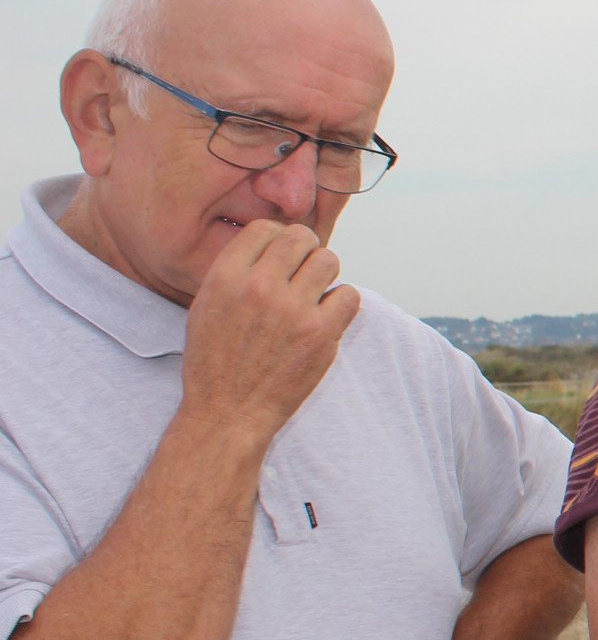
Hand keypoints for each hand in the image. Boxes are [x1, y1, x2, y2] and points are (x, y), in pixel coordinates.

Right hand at [177, 221, 360, 439]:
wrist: (228, 411)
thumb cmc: (216, 361)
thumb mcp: (206, 306)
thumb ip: (236, 272)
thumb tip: (272, 243)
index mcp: (225, 276)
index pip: (265, 228)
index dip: (278, 239)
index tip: (282, 258)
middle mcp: (259, 286)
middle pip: (301, 238)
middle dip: (306, 250)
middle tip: (303, 273)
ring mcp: (292, 309)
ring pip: (329, 260)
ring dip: (325, 274)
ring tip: (313, 295)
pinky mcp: (321, 333)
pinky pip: (349, 294)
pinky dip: (342, 303)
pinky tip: (325, 317)